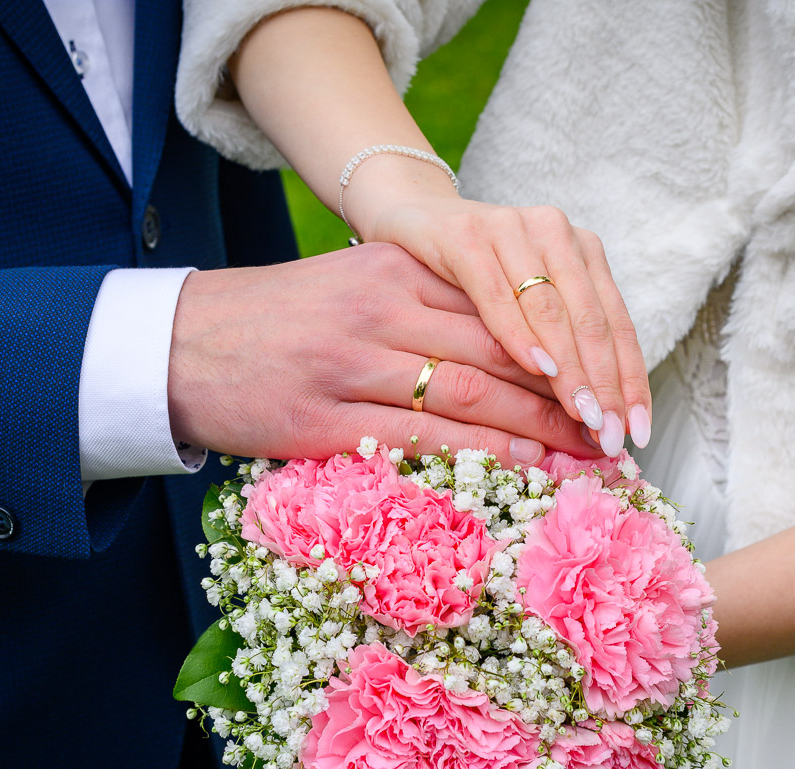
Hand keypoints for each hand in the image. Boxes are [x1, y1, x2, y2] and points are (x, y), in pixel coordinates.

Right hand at [167, 243, 599, 467]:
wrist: (176, 344)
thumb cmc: (275, 324)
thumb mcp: (351, 290)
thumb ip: (421, 307)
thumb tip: (504, 353)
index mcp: (392, 268)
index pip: (499, 305)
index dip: (563, 346)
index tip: (607, 380)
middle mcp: (380, 307)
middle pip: (498, 349)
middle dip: (569, 393)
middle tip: (618, 427)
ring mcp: (351, 363)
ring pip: (472, 394)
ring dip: (543, 430)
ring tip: (593, 458)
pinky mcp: (324, 419)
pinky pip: (422, 438)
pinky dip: (484, 456)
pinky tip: (528, 473)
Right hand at [344, 157, 651, 456]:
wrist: (409, 218)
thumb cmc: (468, 277)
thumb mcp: (523, 305)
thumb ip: (557, 345)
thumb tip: (591, 421)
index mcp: (580, 251)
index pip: (616, 324)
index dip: (631, 380)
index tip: (639, 431)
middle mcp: (555, 233)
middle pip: (592, 320)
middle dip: (605, 384)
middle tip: (610, 435)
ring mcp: (512, 229)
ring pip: (553, 309)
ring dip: (571, 368)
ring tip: (584, 415)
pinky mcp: (465, 236)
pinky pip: (497, 294)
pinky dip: (519, 333)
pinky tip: (538, 369)